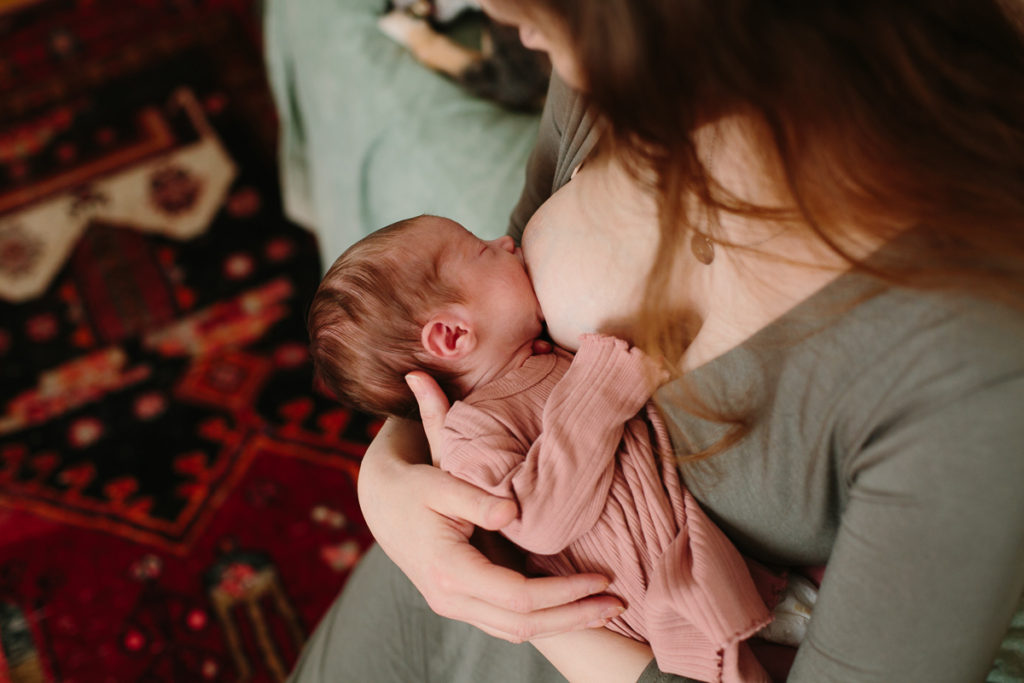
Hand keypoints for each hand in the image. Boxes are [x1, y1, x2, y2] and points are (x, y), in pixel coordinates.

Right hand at [355, 371, 623, 642]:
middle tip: (618, 603)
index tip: (601, 578)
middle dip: (574, 617)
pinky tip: (573, 607)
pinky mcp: (461, 601)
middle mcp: (450, 599)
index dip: (564, 592)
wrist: (380, 501)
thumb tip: (512, 511)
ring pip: (516, 631)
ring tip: (604, 609)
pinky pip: (506, 623)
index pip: (518, 597)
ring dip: (563, 624)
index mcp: (449, 571)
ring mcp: (454, 605)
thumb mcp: (440, 480)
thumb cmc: (414, 485)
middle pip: (523, 625)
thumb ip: (475, 496)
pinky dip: (543, 619)